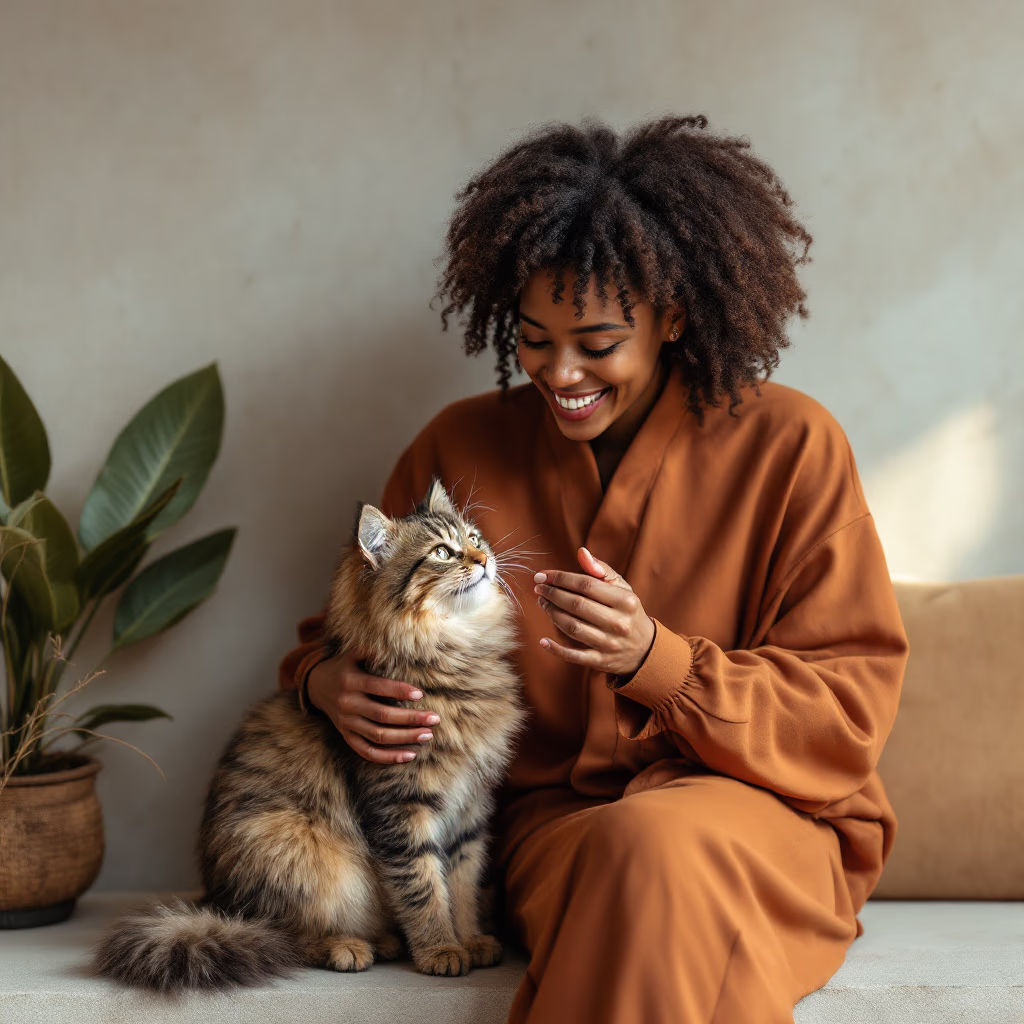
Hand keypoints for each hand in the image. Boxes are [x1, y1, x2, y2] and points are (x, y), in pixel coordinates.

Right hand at [306, 647, 439, 763]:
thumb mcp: (351, 654)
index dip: (399, 691)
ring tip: (428, 735)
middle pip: (382, 715)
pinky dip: (388, 757)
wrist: (316, 686)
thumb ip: (369, 651)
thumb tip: (391, 646)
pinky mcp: (346, 736)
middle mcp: (348, 704)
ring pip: (378, 736)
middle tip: (435, 719)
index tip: (421, 694)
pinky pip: (367, 751)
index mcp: (351, 682)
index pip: (378, 688)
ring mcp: (347, 723)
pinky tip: (410, 755)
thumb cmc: (343, 667)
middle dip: (411, 718)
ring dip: (405, 738)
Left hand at [534, 547, 655, 678]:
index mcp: (624, 601)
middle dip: (552, 594)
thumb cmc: (627, 612)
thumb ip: (601, 569)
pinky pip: (574, 656)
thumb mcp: (622, 588)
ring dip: (552, 614)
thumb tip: (581, 552)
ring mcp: (609, 643)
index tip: (542, 575)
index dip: (560, 578)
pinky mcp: (601, 661)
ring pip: (573, 627)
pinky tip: (543, 641)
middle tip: (539, 589)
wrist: (645, 649)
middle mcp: (618, 622)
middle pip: (577, 605)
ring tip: (543, 604)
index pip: (586, 584)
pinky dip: (556, 649)